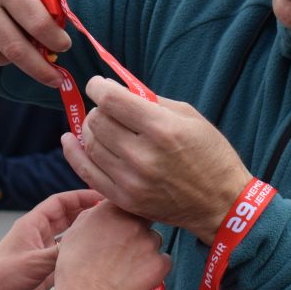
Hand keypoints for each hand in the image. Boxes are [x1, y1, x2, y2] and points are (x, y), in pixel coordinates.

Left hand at [0, 189, 102, 289]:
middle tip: (108, 212)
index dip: (78, 197)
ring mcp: (43, 252)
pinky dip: (80, 254)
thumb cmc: (1, 276)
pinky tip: (95, 255)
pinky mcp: (46, 270)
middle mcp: (39, 236)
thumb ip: (59, 253)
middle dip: (86, 212)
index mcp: (32, 225)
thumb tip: (85, 244)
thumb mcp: (33, 262)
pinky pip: (67, 257)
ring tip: (106, 231)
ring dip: (84, 233)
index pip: (58, 203)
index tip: (98, 196)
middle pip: (67, 217)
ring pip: (69, 237)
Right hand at [53, 201, 171, 289]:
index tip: (123, 223)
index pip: (129, 201)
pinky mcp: (159, 262)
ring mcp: (148, 242)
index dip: (127, 212)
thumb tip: (102, 208)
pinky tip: (138, 274)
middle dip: (138, 229)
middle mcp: (133, 221)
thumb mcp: (75, 231)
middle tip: (126, 246)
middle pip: (145, 218)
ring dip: (146, 249)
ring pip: (155, 239)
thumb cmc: (76, 268)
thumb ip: (93, 214)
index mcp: (112, 210)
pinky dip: (155, 267)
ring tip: (128, 265)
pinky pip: (164, 260)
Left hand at [61, 76, 252, 243]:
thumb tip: (117, 88)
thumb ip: (151, 101)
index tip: (98, 85)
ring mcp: (131, 181)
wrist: (220, 204)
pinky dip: (75, 153)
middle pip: (98, 121)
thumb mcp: (190, 117)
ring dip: (91, 129)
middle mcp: (143, 156)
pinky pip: (87, 171)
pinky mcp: (125, 199)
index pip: (111, 100)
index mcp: (162, 129)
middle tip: (108, 109)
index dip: (99, 87)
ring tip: (102, 125)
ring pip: (90, 144)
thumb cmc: (210, 155)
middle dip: (98, 109)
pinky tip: (70, 140)